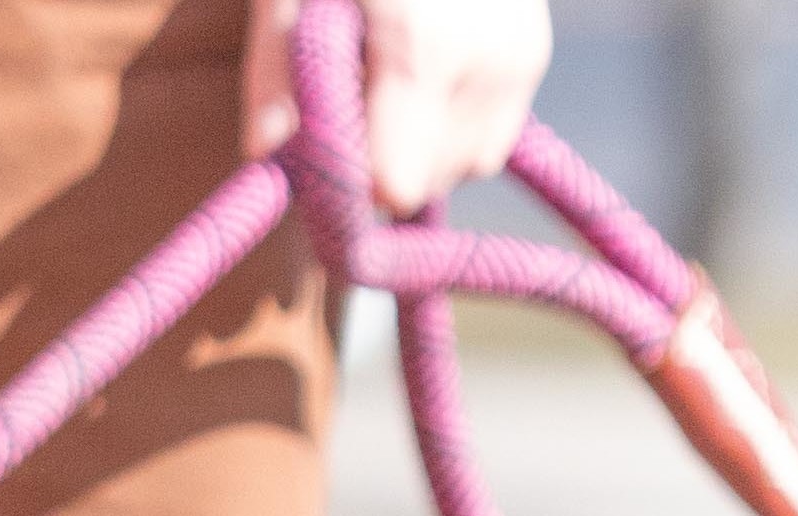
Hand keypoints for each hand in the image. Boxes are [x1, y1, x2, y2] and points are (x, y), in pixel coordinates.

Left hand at [245, 0, 554, 212]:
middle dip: (378, 168)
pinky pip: (488, 144)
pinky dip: (454, 132)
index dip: (346, 185)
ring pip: (460, 170)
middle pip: (421, 187)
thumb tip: (265, 152)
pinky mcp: (533, 56)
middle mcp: (484, 58)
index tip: (321, 155)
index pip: (392, 184)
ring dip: (418, 154)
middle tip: (352, 108)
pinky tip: (428, 84)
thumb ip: (272, 73)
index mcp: (418, 46)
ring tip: (390, 89)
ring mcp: (518, 57)